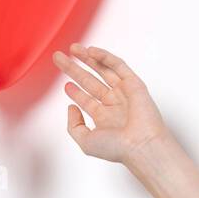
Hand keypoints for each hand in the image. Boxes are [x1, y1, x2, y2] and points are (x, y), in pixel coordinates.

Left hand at [51, 44, 168, 164]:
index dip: (75, 92)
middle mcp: (114, 104)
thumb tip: (70, 107)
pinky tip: (90, 51)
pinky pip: (118, 65)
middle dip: (74, 69)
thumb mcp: (85, 141)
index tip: (65, 85)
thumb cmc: (117, 148)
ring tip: (72, 49)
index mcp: (104, 118)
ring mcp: (124, 92)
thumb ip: (73, 125)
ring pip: (103, 70)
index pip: (86, 100)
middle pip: (90, 81)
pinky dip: (105, 56)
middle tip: (59, 58)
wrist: (140, 145)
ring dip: (87, 58)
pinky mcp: (134, 83)